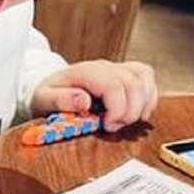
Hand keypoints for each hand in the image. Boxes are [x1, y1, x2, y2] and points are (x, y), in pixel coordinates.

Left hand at [30, 60, 157, 131]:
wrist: (51, 87)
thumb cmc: (48, 95)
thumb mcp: (43, 100)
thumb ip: (59, 100)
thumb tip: (83, 100)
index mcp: (86, 71)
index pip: (114, 85)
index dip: (117, 110)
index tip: (108, 126)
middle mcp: (105, 66)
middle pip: (133, 83)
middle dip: (130, 112)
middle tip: (114, 127)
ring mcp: (117, 68)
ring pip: (144, 78)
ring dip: (142, 105)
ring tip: (127, 121)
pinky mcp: (126, 73)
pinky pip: (147, 77)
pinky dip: (149, 97)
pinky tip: (139, 112)